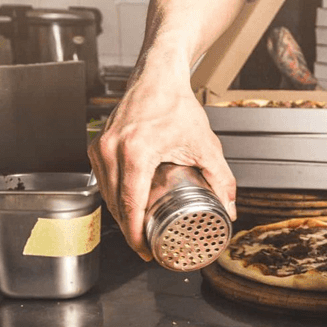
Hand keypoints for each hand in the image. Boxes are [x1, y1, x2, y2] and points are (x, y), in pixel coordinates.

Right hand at [89, 66, 236, 259]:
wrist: (157, 76)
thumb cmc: (175, 103)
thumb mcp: (205, 144)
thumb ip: (221, 178)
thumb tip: (229, 208)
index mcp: (136, 153)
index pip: (130, 205)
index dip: (136, 235)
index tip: (146, 250)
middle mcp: (113, 150)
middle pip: (115, 205)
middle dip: (130, 230)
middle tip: (146, 247)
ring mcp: (101, 147)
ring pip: (106, 195)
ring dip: (121, 216)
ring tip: (138, 231)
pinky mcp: (97, 145)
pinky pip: (102, 181)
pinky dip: (113, 197)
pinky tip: (127, 207)